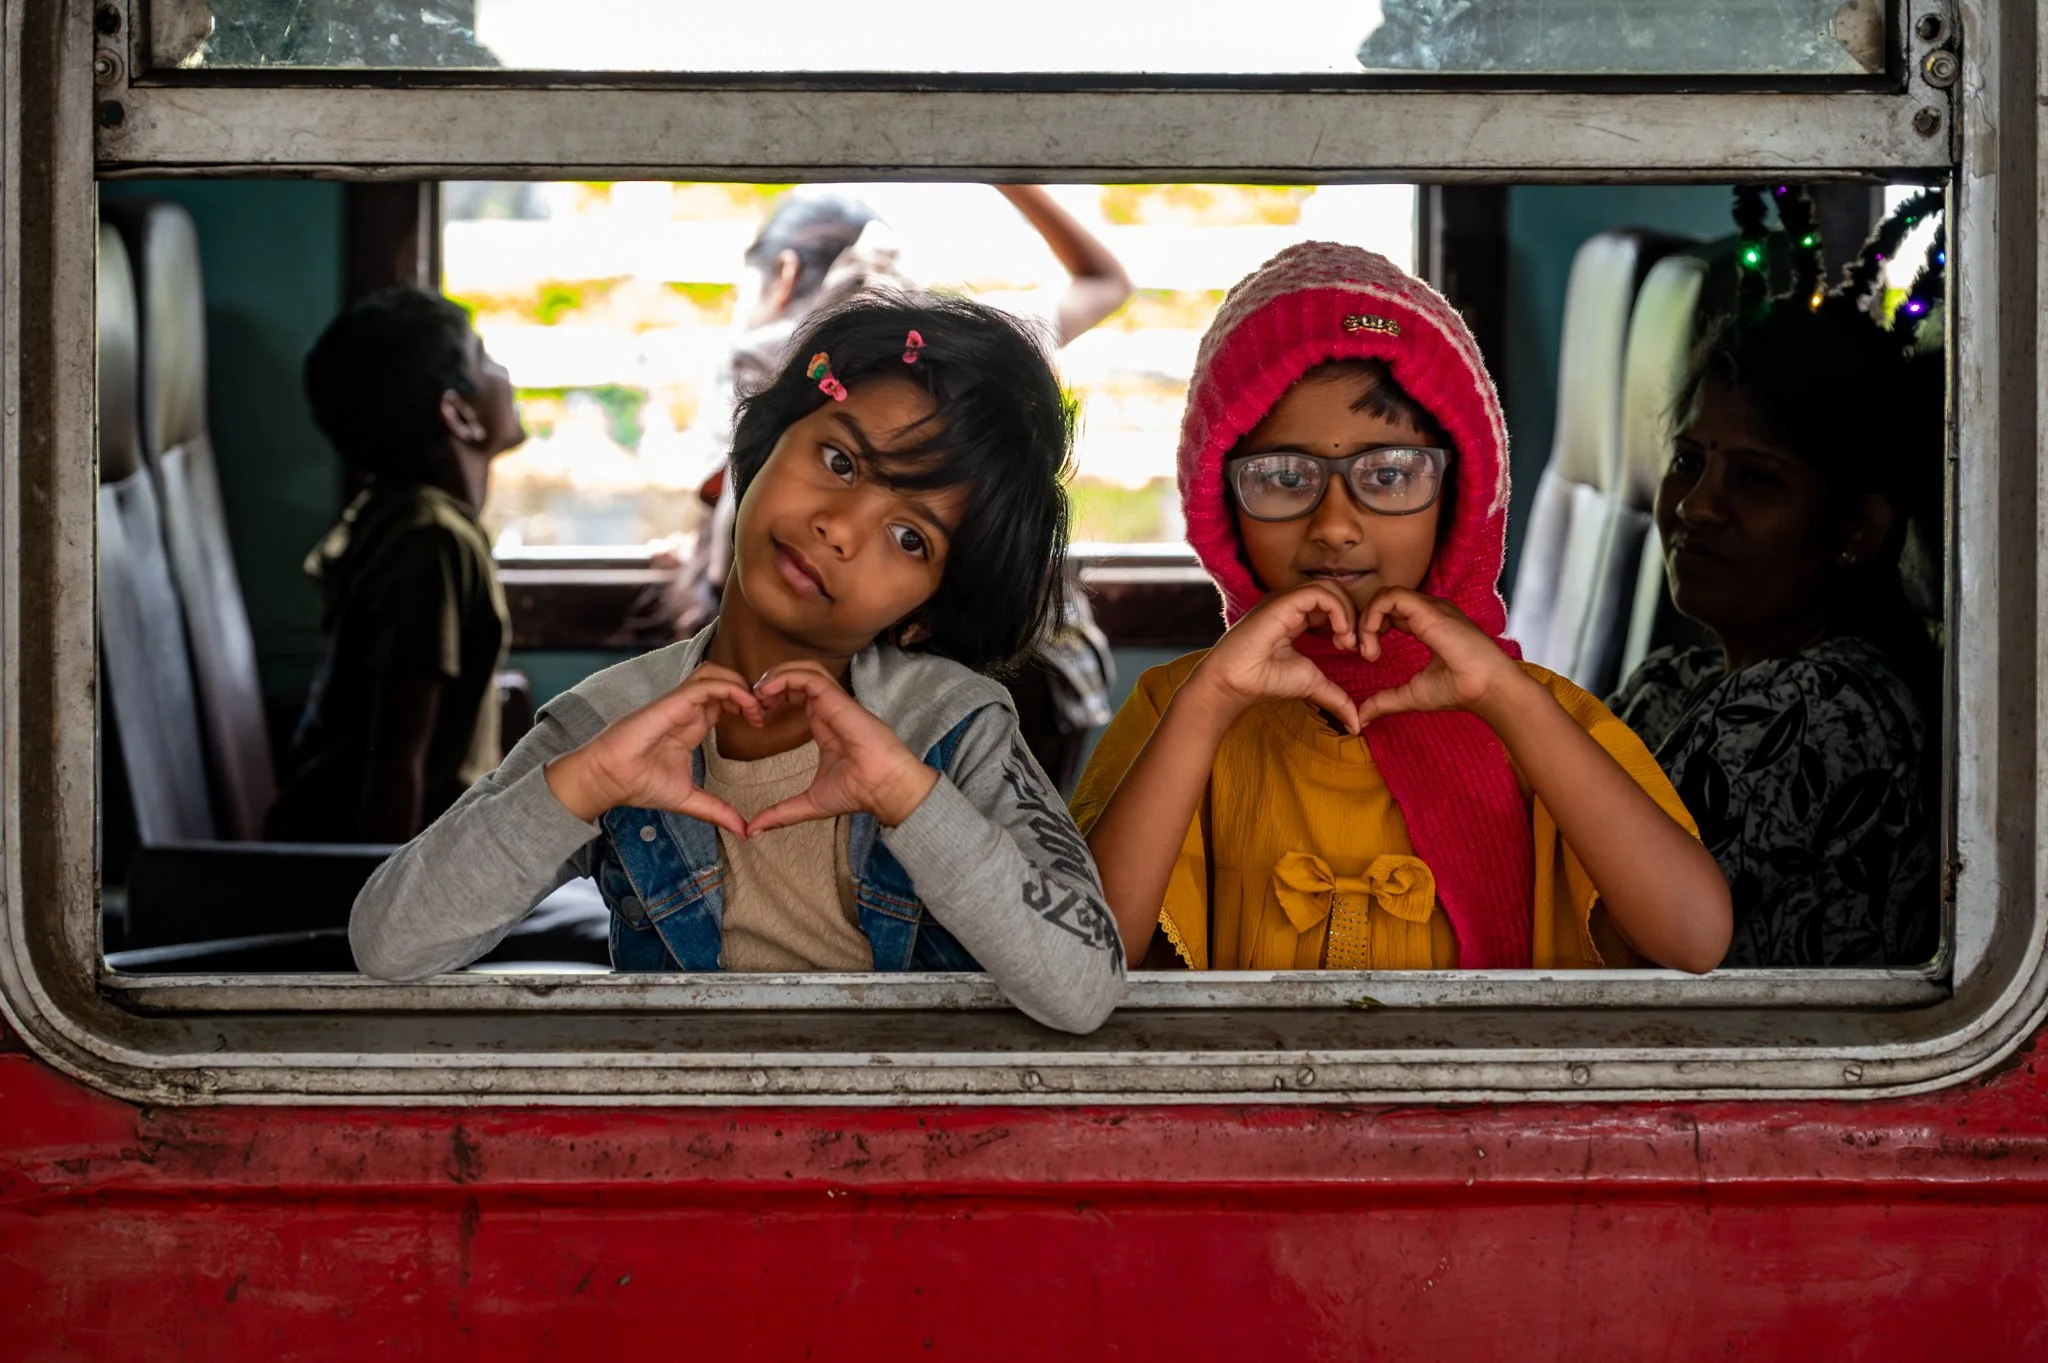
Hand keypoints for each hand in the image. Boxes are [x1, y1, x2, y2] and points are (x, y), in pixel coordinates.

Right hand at [544, 663, 763, 834]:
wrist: (608, 780)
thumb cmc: (638, 784)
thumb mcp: (688, 799)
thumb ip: (716, 811)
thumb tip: (743, 831)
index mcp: (689, 725)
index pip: (722, 701)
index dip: (745, 705)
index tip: (761, 724)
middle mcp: (685, 710)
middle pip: (721, 680)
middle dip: (748, 690)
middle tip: (764, 712)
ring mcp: (678, 704)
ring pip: (714, 674)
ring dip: (740, 685)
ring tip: (756, 708)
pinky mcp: (671, 703)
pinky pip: (706, 685)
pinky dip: (730, 689)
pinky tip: (746, 706)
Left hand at [746, 661, 937, 833]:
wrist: (883, 789)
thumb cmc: (857, 792)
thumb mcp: (809, 803)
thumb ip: (780, 813)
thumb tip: (753, 830)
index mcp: (825, 724)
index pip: (799, 694)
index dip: (775, 696)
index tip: (756, 714)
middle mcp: (830, 708)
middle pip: (800, 675)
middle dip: (772, 680)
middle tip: (752, 700)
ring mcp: (835, 702)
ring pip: (805, 669)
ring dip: (778, 674)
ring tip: (759, 693)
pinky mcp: (839, 701)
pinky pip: (811, 677)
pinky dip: (787, 678)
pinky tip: (768, 691)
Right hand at [1188, 581, 1365, 732]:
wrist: (1236, 684)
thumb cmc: (1266, 681)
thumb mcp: (1312, 684)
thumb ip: (1336, 698)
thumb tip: (1357, 724)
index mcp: (1295, 617)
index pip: (1332, 604)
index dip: (1349, 622)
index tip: (1354, 650)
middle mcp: (1290, 604)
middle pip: (1334, 591)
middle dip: (1353, 615)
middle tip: (1355, 645)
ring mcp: (1285, 601)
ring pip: (1328, 588)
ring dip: (1348, 612)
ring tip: (1348, 641)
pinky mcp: (1281, 603)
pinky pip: (1318, 593)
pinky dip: (1337, 609)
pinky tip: (1340, 633)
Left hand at [1354, 587, 1528, 725]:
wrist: (1486, 689)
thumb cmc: (1459, 690)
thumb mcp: (1412, 695)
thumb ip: (1386, 701)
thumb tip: (1362, 717)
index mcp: (1428, 624)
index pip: (1390, 612)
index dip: (1371, 629)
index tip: (1367, 656)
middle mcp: (1428, 611)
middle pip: (1384, 601)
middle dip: (1364, 624)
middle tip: (1361, 652)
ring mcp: (1430, 608)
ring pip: (1385, 595)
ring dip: (1366, 621)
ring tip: (1367, 651)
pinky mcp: (1429, 610)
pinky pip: (1391, 597)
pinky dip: (1373, 615)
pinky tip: (1373, 641)